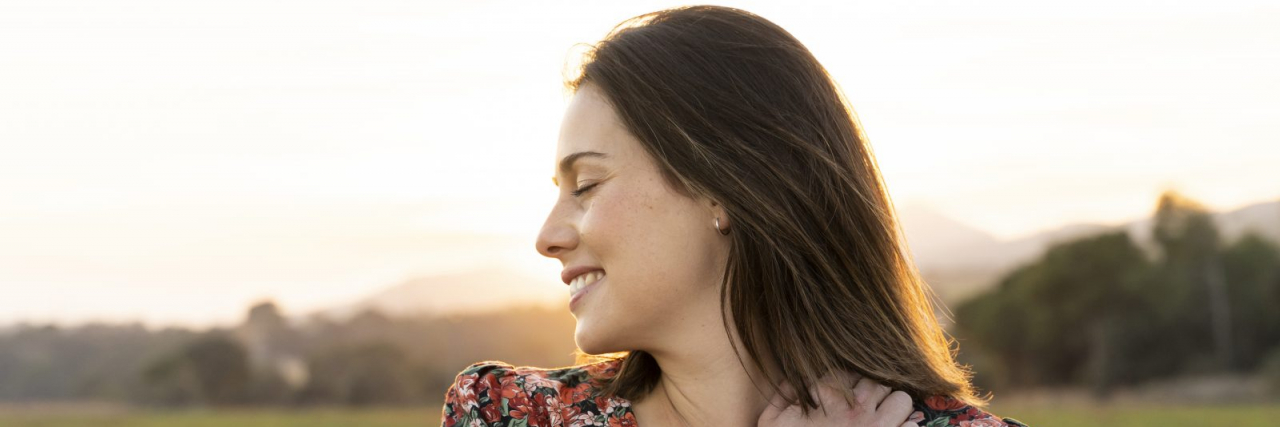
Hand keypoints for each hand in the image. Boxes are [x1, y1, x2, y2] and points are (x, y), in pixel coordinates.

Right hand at [758, 370, 915, 426]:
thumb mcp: (771, 420)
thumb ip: (783, 394)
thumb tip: (795, 378)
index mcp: (827, 396)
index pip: (849, 371)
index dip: (847, 381)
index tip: (844, 394)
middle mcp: (855, 406)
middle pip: (878, 381)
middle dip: (872, 392)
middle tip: (862, 407)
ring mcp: (877, 426)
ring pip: (901, 399)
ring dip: (893, 407)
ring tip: (881, 419)